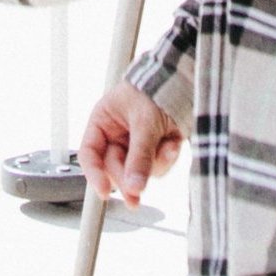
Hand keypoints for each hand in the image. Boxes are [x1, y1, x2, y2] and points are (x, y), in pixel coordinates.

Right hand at [79, 82, 182, 207]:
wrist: (185, 81)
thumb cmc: (155, 90)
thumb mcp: (144, 122)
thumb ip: (139, 156)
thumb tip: (134, 187)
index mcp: (103, 123)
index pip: (90, 154)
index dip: (94, 174)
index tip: (104, 193)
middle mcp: (116, 137)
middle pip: (115, 169)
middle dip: (130, 178)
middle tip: (137, 195)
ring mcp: (135, 146)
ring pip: (138, 173)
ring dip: (156, 165)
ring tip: (169, 146)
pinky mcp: (155, 152)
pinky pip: (158, 168)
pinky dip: (168, 159)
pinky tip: (174, 143)